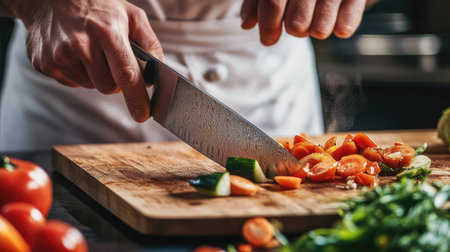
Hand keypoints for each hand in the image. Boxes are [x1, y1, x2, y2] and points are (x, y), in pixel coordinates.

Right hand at [18, 0, 161, 121]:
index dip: (136, 97)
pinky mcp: (44, 64)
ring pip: (91, 86)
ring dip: (96, 75)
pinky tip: (74, 53)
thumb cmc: (97, 5)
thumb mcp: (130, 14)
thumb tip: (159, 69)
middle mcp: (81, 45)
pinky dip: (78, 73)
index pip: (126, 74)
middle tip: (112, 61)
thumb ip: (149, 42)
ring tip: (91, 51)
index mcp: (107, 32)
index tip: (142, 114)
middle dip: (116, 81)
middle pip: (108, 87)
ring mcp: (59, 55)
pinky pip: (72, 82)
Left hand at [240, 0, 365, 44]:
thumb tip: (246, 24)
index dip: (268, 28)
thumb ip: (257, 1)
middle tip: (297, 23)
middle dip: (294, 29)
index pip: (272, 4)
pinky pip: (346, 23)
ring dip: (315, 30)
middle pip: (296, 22)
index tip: (268, 40)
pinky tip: (338, 26)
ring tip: (317, 21)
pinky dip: (341, 28)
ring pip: (319, 29)